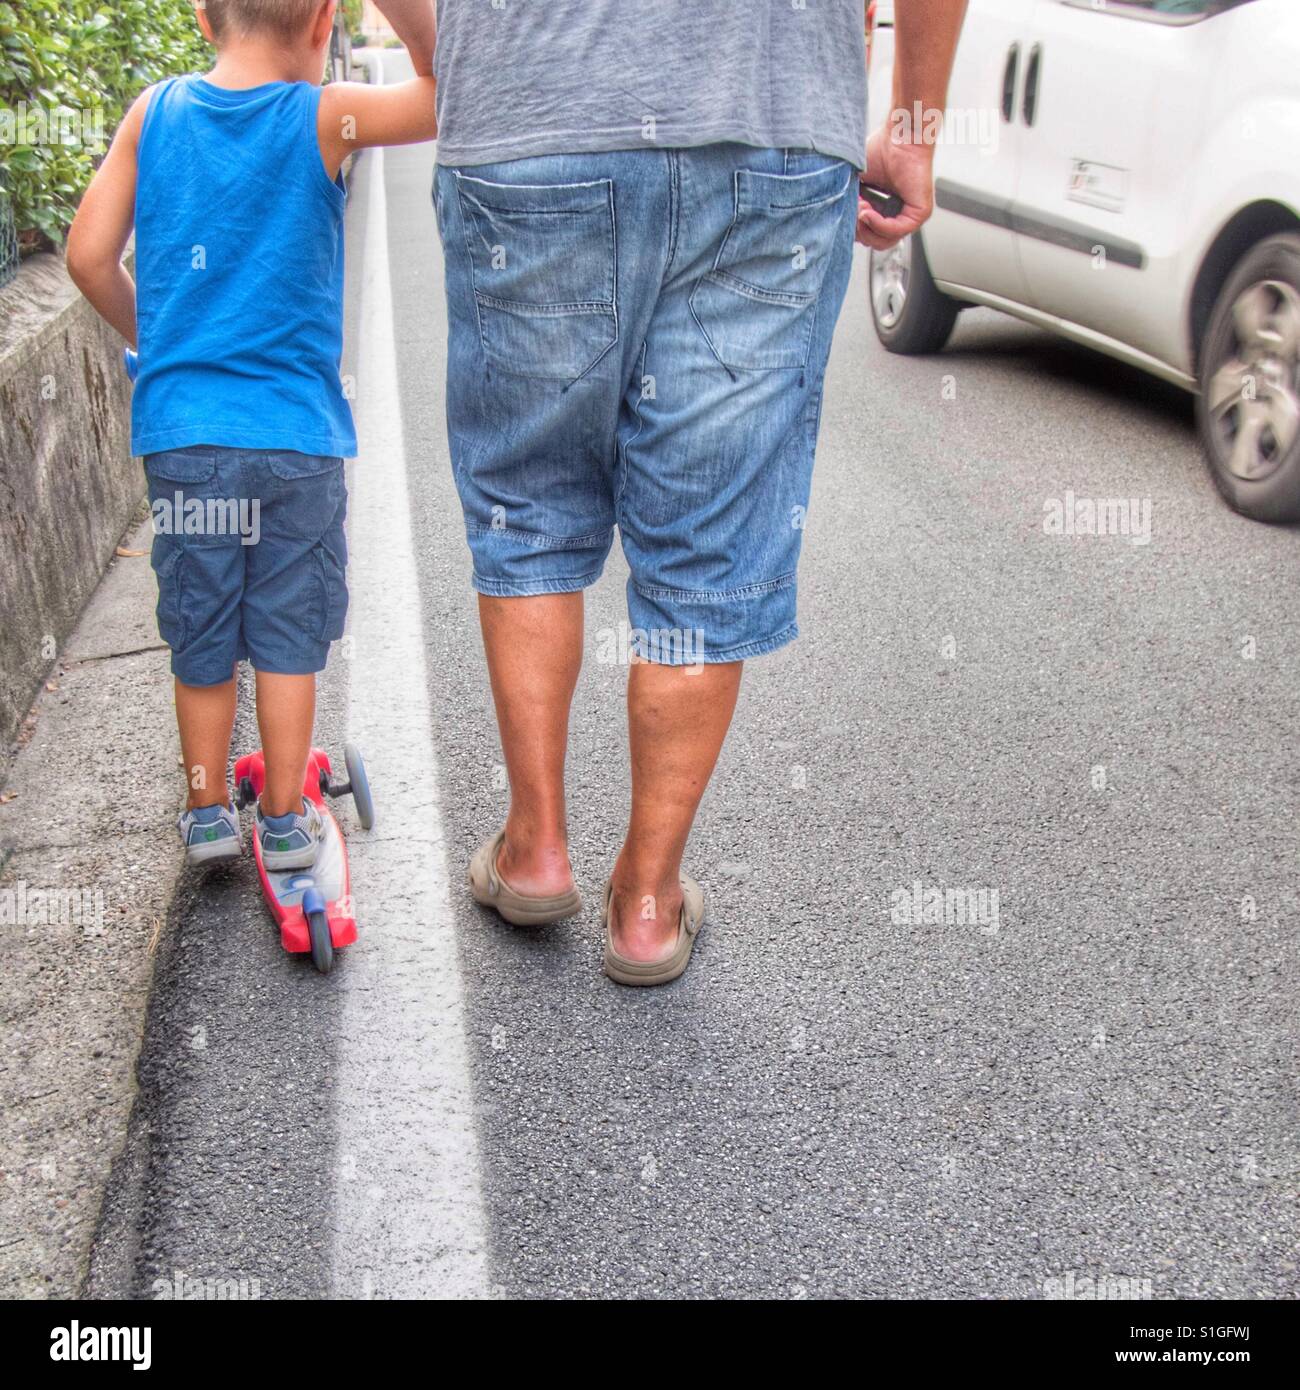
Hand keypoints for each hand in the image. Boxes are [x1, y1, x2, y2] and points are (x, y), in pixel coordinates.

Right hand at [855, 123, 936, 250]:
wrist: (902, 134)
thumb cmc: (882, 149)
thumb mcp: (857, 183)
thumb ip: (849, 204)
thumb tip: (840, 223)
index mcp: (884, 209)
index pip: (868, 233)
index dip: (854, 228)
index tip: (846, 212)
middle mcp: (898, 215)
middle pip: (874, 242)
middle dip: (859, 230)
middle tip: (854, 210)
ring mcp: (910, 216)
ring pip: (884, 241)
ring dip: (868, 228)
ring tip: (862, 209)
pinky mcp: (919, 213)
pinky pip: (895, 231)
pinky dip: (879, 225)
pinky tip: (869, 212)